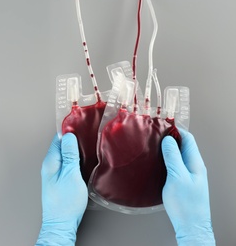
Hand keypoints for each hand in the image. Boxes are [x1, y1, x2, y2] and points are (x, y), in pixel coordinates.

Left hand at [36, 133, 87, 245]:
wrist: (61, 224)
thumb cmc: (65, 203)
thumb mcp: (71, 175)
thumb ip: (70, 155)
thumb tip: (69, 137)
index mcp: (50, 162)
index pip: (57, 139)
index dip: (68, 130)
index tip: (79, 125)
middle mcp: (49, 166)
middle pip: (60, 146)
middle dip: (72, 139)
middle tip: (85, 133)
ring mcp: (53, 173)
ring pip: (64, 155)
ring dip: (73, 150)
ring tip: (86, 145)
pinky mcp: (59, 180)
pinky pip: (66, 164)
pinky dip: (74, 159)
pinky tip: (82, 161)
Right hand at [162, 129, 214, 244]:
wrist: (190, 226)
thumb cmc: (186, 204)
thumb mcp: (177, 177)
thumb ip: (173, 157)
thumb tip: (169, 140)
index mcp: (195, 163)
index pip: (188, 139)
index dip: (176, 129)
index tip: (163, 123)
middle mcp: (193, 167)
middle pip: (183, 145)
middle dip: (170, 137)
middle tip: (155, 132)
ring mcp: (188, 175)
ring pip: (178, 155)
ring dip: (167, 148)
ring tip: (153, 144)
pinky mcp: (182, 182)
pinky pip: (174, 165)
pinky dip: (166, 159)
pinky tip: (156, 161)